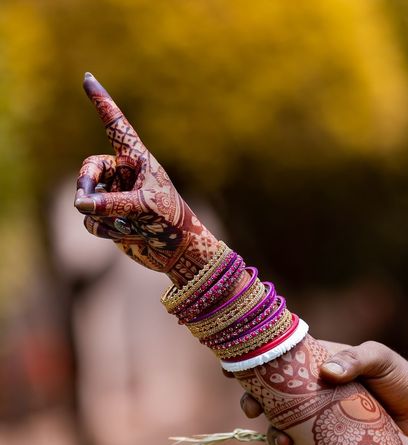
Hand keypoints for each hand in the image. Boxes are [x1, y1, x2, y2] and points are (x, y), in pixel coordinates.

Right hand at [75, 73, 217, 285]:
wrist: (178, 252)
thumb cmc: (171, 222)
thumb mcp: (144, 208)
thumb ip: (111, 204)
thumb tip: (79, 204)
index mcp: (137, 160)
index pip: (116, 127)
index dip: (102, 103)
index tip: (88, 78)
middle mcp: (123, 175)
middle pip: (89, 169)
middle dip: (85, 185)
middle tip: (83, 201)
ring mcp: (114, 197)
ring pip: (87, 201)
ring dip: (103, 216)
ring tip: (128, 225)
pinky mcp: (109, 218)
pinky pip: (91, 221)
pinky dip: (105, 230)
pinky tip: (126, 234)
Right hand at [240, 340, 407, 444]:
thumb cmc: (401, 379)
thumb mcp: (379, 359)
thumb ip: (354, 359)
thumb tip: (325, 372)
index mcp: (316, 364)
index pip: (277, 361)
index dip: (251, 365)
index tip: (231, 372)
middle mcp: (312, 391)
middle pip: (272, 396)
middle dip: (254, 403)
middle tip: (251, 409)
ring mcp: (319, 418)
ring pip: (284, 427)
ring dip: (274, 436)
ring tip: (280, 442)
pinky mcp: (331, 444)